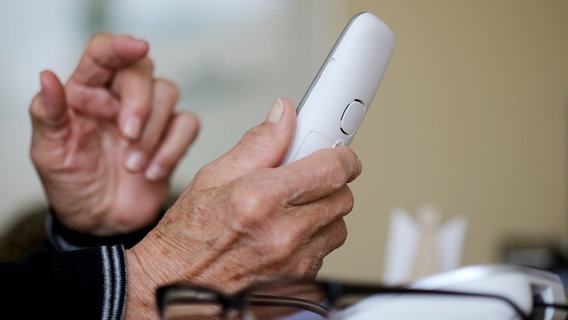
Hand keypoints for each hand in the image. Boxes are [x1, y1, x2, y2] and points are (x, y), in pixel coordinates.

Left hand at [29, 33, 199, 235]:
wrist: (100, 222)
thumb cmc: (72, 184)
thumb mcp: (49, 153)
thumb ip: (48, 114)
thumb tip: (47, 77)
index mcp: (86, 92)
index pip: (103, 54)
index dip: (120, 46)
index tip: (137, 46)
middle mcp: (119, 97)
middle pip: (142, 70)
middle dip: (139, 103)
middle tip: (127, 136)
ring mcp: (149, 116)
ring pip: (168, 93)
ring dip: (153, 133)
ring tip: (133, 167)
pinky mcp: (172, 137)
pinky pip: (187, 124)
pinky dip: (174, 148)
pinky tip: (153, 173)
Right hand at [124, 98, 361, 317]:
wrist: (174, 288)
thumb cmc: (187, 238)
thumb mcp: (212, 177)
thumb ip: (257, 144)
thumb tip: (284, 116)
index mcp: (261, 199)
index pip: (331, 169)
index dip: (342, 156)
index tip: (339, 152)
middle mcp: (283, 234)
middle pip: (342, 197)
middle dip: (329, 183)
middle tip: (304, 179)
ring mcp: (294, 264)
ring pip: (337, 226)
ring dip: (322, 213)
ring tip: (289, 210)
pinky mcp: (299, 284)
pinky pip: (324, 253)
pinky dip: (312, 240)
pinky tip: (284, 236)